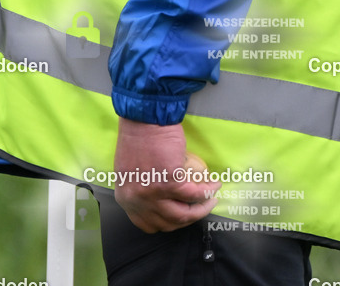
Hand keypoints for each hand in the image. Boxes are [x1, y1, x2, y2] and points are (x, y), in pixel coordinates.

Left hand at [113, 117, 219, 232]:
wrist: (144, 117)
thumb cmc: (137, 135)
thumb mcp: (130, 170)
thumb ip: (140, 187)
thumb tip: (157, 195)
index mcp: (126, 198)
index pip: (148, 224)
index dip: (168, 222)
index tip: (180, 215)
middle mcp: (138, 201)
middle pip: (168, 222)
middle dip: (189, 218)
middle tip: (200, 208)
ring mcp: (154, 194)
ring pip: (183, 214)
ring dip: (201, 209)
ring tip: (211, 200)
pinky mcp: (171, 182)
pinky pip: (194, 193)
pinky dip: (207, 191)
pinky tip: (213, 185)